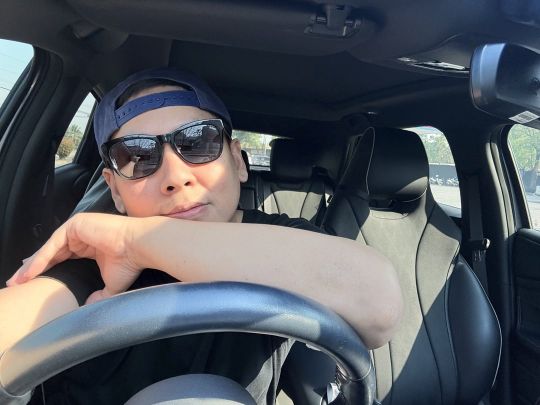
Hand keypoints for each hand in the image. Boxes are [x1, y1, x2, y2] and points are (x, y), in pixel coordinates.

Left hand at [6, 213, 144, 302]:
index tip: (31, 285)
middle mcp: (82, 235)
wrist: (139, 247)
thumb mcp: (111, 285)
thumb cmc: (129, 263)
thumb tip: (88, 307)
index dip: (45, 270)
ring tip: (18, 281)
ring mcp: (78, 227)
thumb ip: (98, 295)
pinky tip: (31, 271)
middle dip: (32, 269)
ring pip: (49, 248)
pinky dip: (42, 258)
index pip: (61, 257)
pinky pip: (54, 243)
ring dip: (32, 265)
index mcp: (89, 246)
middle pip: (51, 252)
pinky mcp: (76, 224)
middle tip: (16, 284)